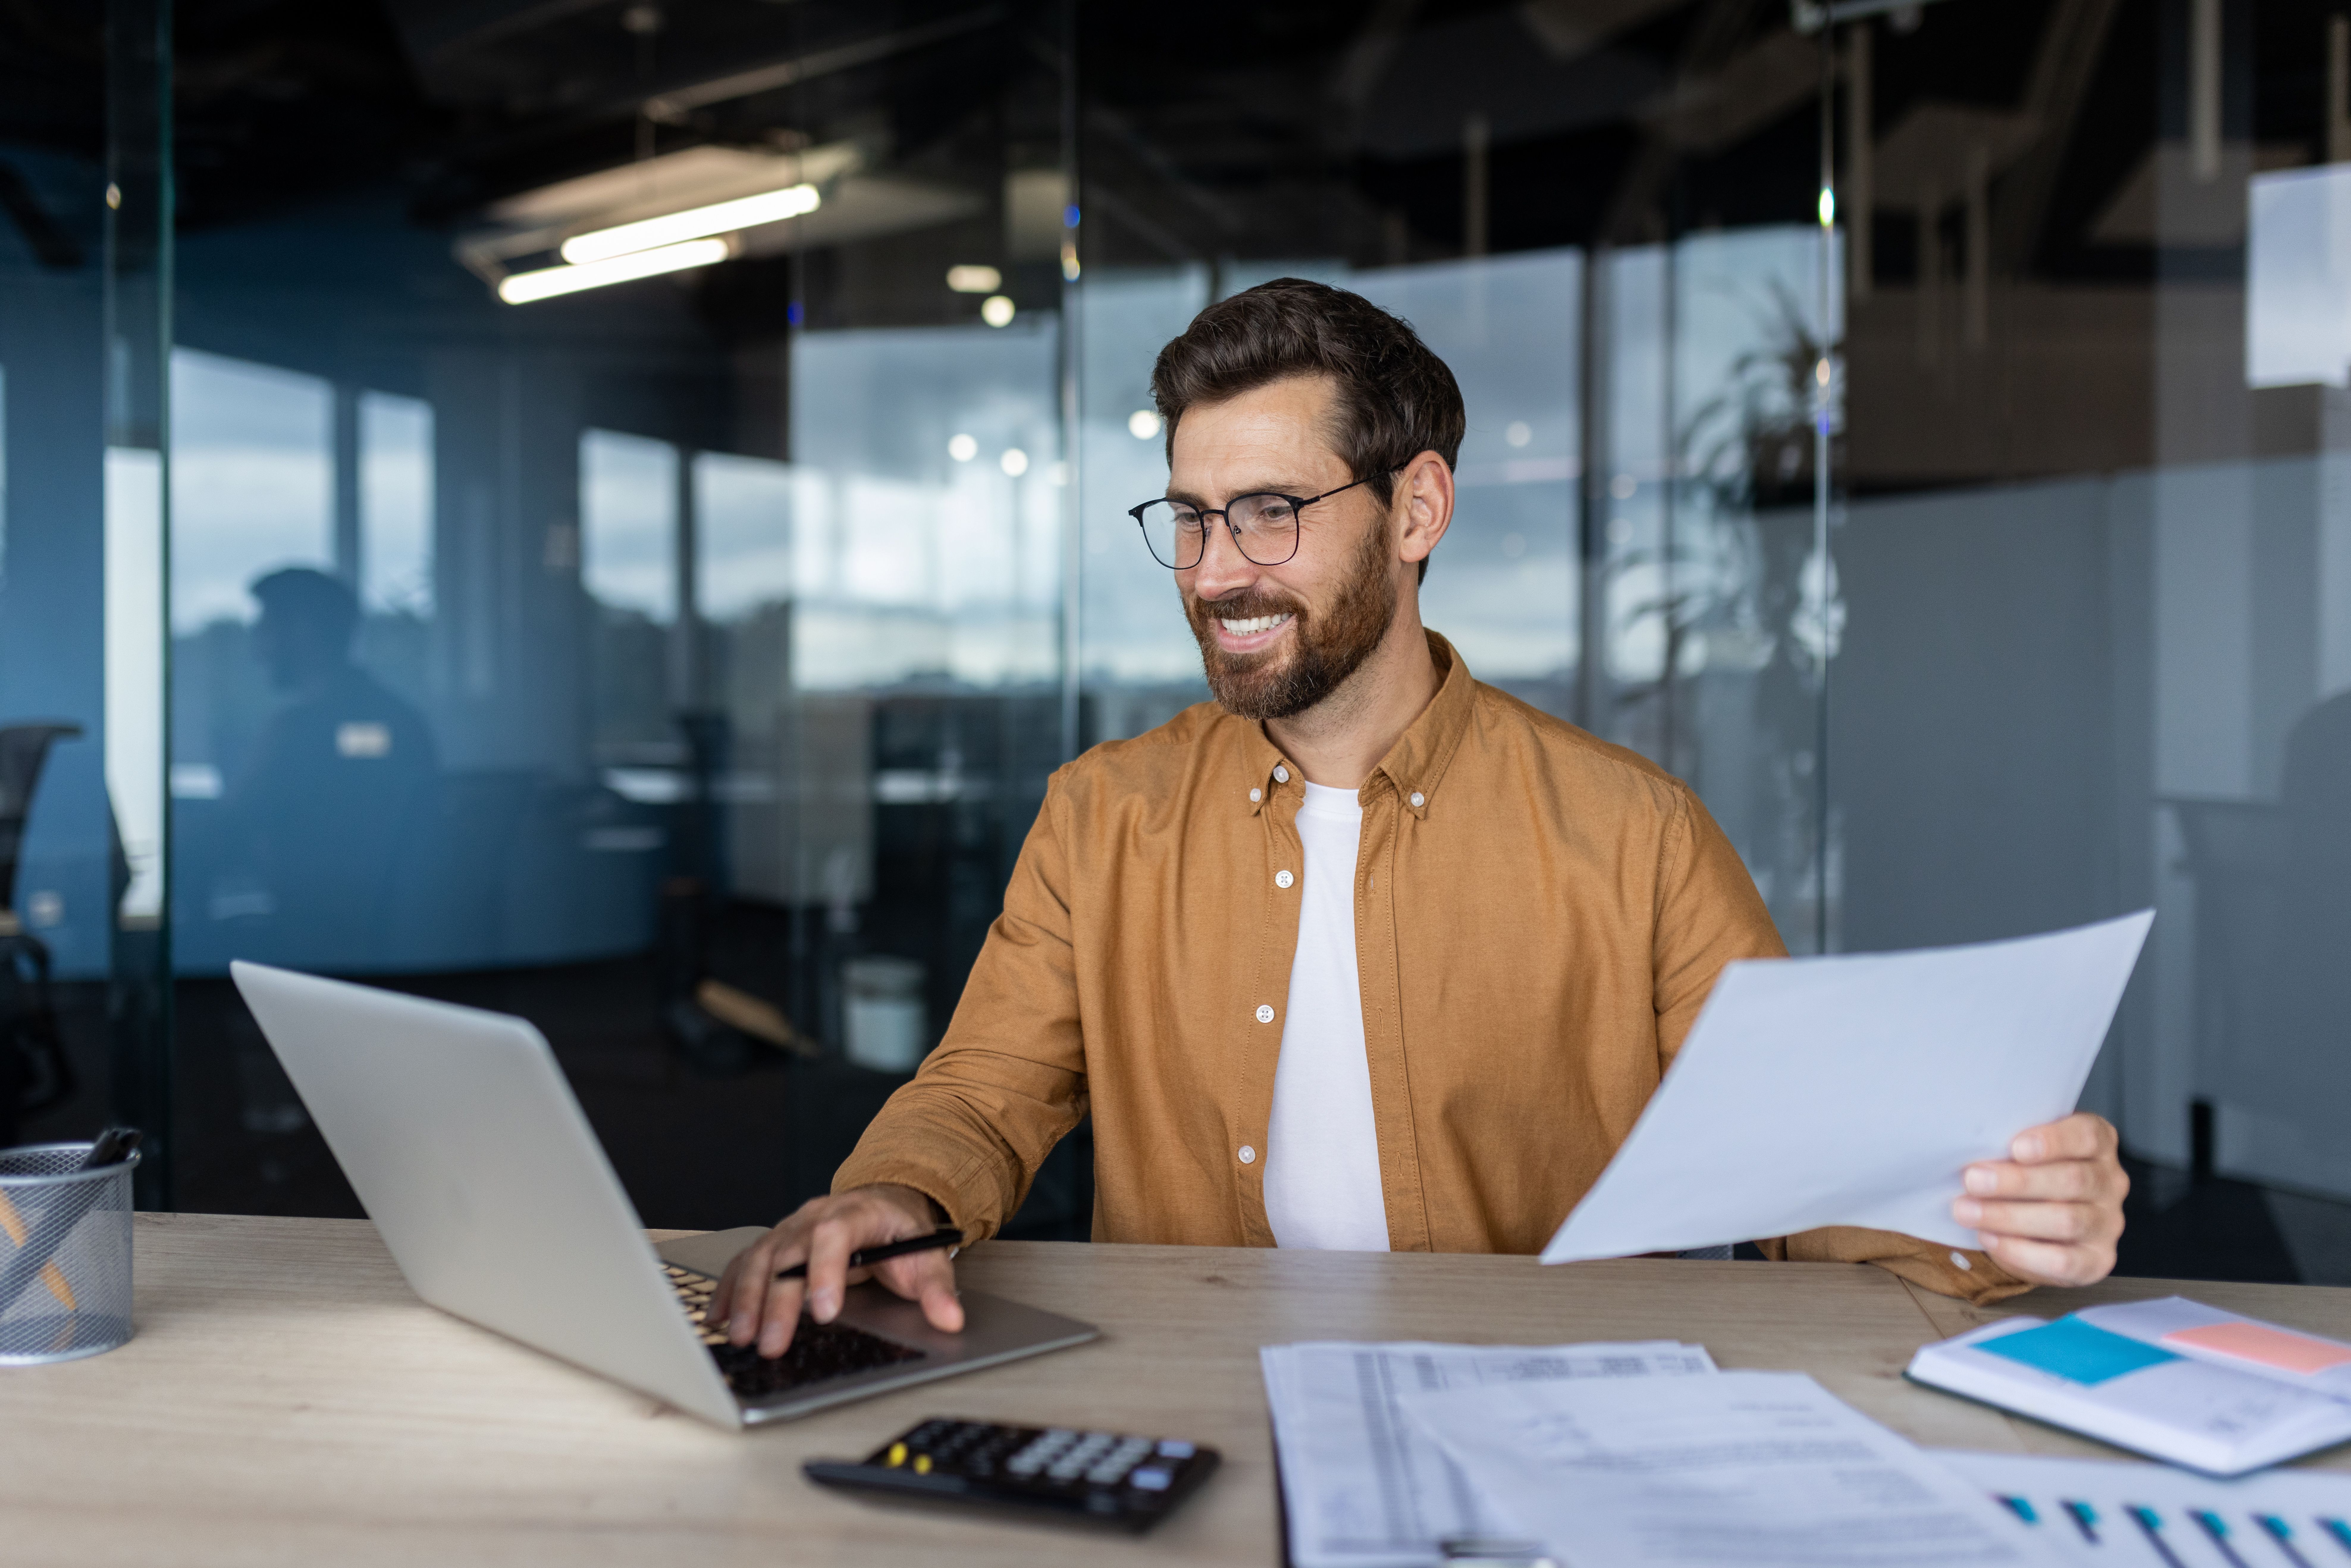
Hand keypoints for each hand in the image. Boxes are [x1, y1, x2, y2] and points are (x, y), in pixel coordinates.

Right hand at [709, 1184, 963, 1358]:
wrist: (884, 1203)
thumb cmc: (900, 1233)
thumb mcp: (926, 1255)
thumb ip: (937, 1288)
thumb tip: (951, 1319)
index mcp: (855, 1213)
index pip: (834, 1235)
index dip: (826, 1272)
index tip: (824, 1312)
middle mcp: (815, 1216)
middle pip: (789, 1253)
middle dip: (777, 1301)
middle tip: (772, 1343)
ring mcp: (790, 1228)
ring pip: (761, 1258)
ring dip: (748, 1299)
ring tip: (742, 1337)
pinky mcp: (774, 1243)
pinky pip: (745, 1262)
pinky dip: (730, 1290)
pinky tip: (719, 1318)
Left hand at [1951, 1112, 2127, 1286]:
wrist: (2039, 1228)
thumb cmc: (2027, 1174)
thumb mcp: (2022, 1152)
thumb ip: (2010, 1147)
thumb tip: (1975, 1150)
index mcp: (2098, 1144)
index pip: (2088, 1136)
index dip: (2054, 1141)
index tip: (2015, 1147)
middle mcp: (2111, 1182)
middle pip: (2073, 1179)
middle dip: (2018, 1181)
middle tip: (1972, 1180)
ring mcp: (2108, 1223)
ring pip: (2066, 1220)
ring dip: (2009, 1216)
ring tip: (1966, 1210)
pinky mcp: (2097, 1260)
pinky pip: (2063, 1260)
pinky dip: (2020, 1250)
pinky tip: (1988, 1237)